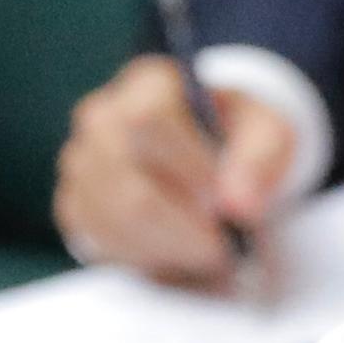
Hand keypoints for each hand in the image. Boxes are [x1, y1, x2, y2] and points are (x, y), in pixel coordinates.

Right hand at [54, 54, 299, 288]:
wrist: (212, 157)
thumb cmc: (239, 138)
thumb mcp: (268, 134)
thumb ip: (260, 161)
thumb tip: (238, 206)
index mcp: (149, 83)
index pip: (148, 120)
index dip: (187, 168)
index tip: (227, 205)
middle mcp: (102, 117)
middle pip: (125, 181)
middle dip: (180, 226)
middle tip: (223, 250)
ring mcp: (81, 162)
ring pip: (112, 219)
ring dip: (166, 249)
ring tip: (207, 254)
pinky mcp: (75, 204)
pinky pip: (100, 242)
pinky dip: (144, 259)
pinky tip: (176, 254)